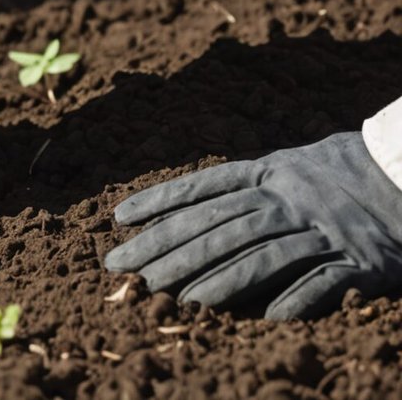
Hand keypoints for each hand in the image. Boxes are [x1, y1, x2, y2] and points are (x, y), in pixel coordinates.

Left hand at [106, 133, 401, 318]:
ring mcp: (327, 230)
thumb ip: (247, 185)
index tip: (119, 218)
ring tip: (177, 301)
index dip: (160, 202)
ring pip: (264, 256)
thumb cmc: (344, 170)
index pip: (205, 189)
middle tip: (127, 270)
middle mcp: (292, 199)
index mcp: (271, 173)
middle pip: (221, 227)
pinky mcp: (365, 261)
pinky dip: (297, 299)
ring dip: (218, 281)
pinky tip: (264, 318)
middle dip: (169, 251)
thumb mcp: (291, 165)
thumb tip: (188, 209)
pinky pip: (326, 282)